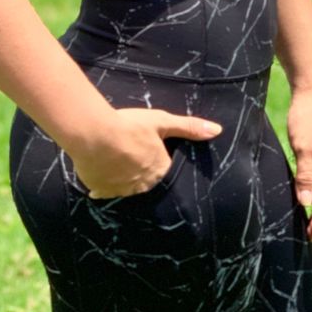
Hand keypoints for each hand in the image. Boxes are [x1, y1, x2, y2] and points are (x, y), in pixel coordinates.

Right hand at [70, 108, 221, 198]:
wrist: (94, 134)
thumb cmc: (130, 126)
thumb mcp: (162, 121)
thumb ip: (189, 127)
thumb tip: (217, 130)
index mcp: (159, 171)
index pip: (163, 169)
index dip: (155, 157)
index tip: (147, 148)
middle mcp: (142, 186)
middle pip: (144, 179)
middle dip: (139, 169)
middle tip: (129, 152)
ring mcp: (120, 190)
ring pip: (124, 185)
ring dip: (121, 175)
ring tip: (113, 159)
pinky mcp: (100, 189)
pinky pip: (103, 189)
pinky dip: (102, 182)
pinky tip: (99, 171)